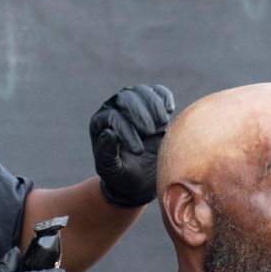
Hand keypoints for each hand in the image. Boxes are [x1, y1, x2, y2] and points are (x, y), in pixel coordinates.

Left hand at [90, 84, 175, 207]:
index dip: (126, 131)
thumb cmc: (124, 177)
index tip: (138, 150)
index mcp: (100, 124)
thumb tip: (109, 133)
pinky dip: (165, 98)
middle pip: (126, 98)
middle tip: (150, 132)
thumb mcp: (112, 171)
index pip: (113, 116)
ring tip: (162, 124)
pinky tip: (170, 111)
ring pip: (142, 91)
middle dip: (140, 113)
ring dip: (153, 104)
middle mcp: (115, 109)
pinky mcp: (152, 105)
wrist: (143, 180)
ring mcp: (134, 105)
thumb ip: (106, 154)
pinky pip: (159, 92)